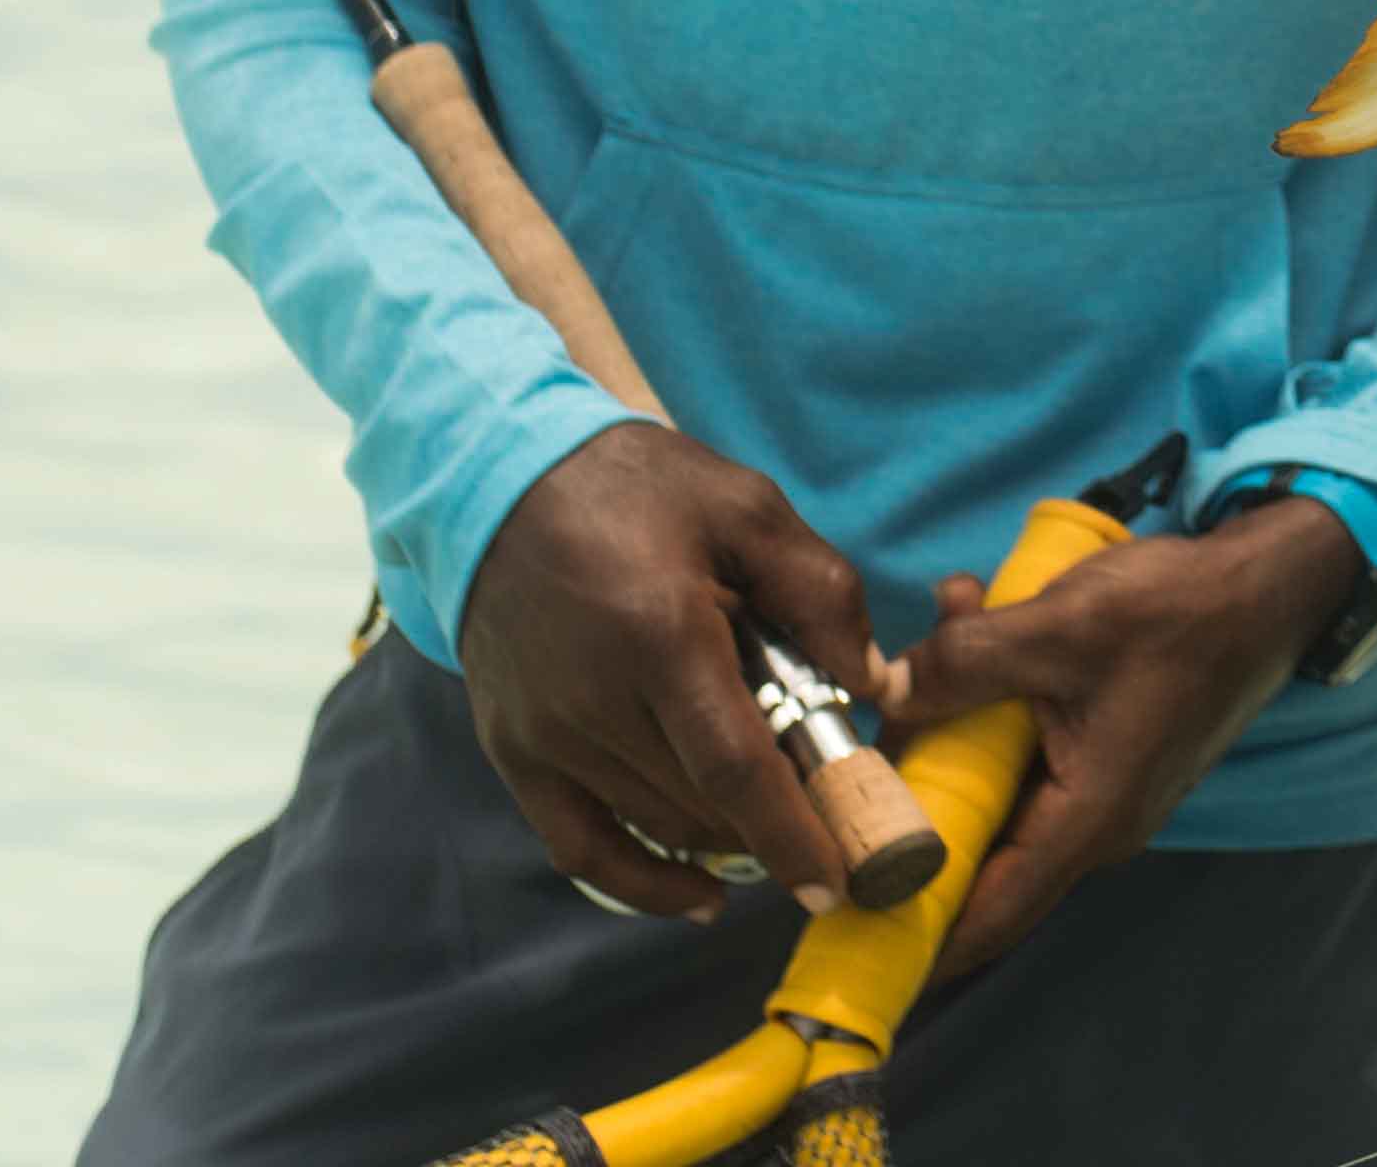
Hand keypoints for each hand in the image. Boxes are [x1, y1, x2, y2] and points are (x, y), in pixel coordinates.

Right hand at [460, 419, 878, 921]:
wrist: (502, 486)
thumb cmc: (642, 490)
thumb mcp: (749, 509)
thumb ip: (822, 593)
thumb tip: (874, 685)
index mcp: (660, 634)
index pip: (734, 767)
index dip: (789, 833)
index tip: (837, 880)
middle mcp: (592, 700)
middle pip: (701, 804)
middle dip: (777, 823)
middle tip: (838, 810)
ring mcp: (544, 734)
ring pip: (655, 824)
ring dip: (726, 839)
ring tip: (782, 821)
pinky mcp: (513, 752)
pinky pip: (580, 847)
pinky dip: (642, 881)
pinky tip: (702, 891)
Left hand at [886, 503, 1362, 978]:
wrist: (1272, 584)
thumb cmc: (1181, 614)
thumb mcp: (1061, 625)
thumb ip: (965, 662)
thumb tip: (884, 690)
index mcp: (1086, 822)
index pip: (984, 918)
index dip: (910, 936)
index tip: (840, 930)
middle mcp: (1093, 827)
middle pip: (977, 853)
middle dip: (911, 800)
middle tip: (855, 751)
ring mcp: (1101, 792)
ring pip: (998, 792)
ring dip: (952, 733)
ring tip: (931, 648)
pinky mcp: (1104, 755)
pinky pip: (1027, 755)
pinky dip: (991, 707)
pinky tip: (975, 627)